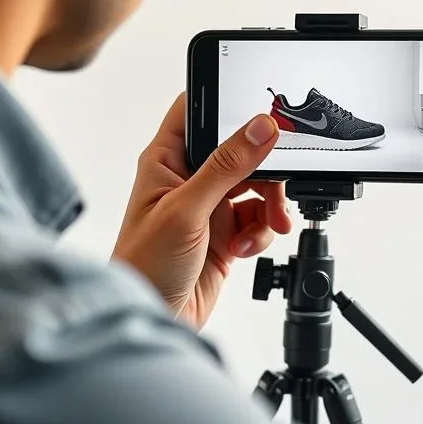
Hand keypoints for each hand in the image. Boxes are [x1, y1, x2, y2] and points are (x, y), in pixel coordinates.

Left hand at [112, 94, 291, 327]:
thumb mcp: (187, 210)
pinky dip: (262, 231)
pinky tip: (246, 247)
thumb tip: (259, 127)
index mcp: (166, 159)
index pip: (198, 111)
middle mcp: (188, 178)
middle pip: (241, 150)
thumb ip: (226, 167)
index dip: (229, 104)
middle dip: (265, 169)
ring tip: (268, 225)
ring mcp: (209, 206)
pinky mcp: (226, 233)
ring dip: (269, 205)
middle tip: (279, 183)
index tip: (265, 112)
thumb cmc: (143, 266)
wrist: (153, 319)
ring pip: (256, 186)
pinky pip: (259, 218)